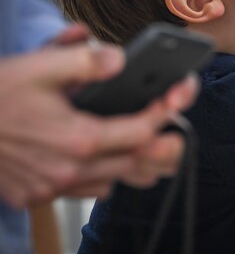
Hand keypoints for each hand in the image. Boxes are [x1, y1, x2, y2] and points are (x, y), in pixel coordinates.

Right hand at [0, 26, 197, 206]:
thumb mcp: (37, 66)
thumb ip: (84, 59)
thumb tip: (120, 58)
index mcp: (77, 139)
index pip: (142, 132)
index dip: (166, 111)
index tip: (179, 94)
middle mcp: (69, 171)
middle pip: (139, 164)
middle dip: (163, 141)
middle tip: (174, 122)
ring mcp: (52, 188)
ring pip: (116, 182)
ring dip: (135, 161)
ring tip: (146, 137)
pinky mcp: (36, 195)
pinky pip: (86, 190)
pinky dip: (102, 174)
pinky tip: (101, 154)